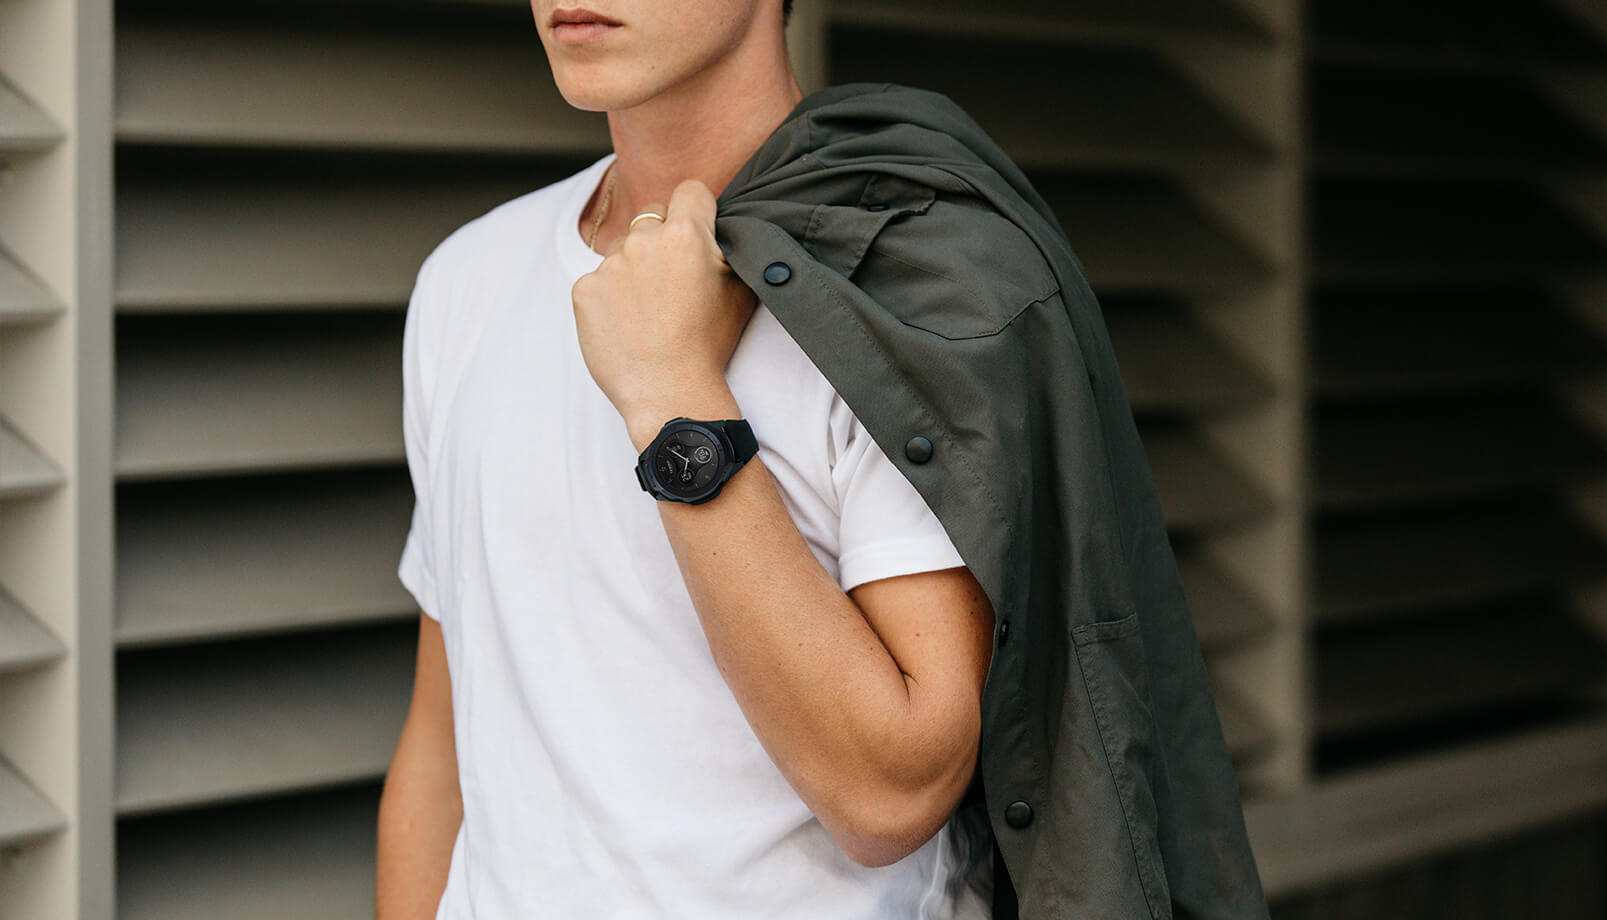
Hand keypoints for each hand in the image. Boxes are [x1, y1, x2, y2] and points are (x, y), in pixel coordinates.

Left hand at [571, 179, 756, 447]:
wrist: (670, 392)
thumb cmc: (711, 344)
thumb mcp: (740, 290)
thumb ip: (728, 248)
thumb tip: (722, 230)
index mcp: (686, 233)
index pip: (690, 191)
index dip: (697, 210)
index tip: (698, 234)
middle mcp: (644, 239)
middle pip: (651, 218)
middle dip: (661, 239)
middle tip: (672, 281)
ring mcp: (610, 264)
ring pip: (622, 250)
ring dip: (633, 268)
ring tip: (649, 311)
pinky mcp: (584, 290)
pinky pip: (598, 281)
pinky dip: (610, 298)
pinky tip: (627, 325)